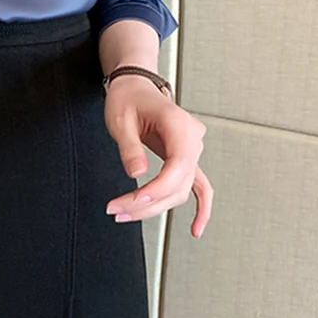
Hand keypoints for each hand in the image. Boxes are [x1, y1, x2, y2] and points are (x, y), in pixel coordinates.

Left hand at [103, 75, 212, 237]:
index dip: (157, 189)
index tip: (133, 200)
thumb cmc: (127, 98)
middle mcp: (192, 138)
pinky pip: (199, 186)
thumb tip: (137, 175)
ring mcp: (193, 149)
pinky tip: (195, 229)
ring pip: (181, 189)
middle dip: (148, 203)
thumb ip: (130, 147)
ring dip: (155, 206)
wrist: (134, 87)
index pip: (177, 167)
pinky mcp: (187, 158)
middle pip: (178, 183)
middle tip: (116, 211)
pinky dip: (200, 208)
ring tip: (124, 214)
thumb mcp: (120, 120)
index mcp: (178, 123)